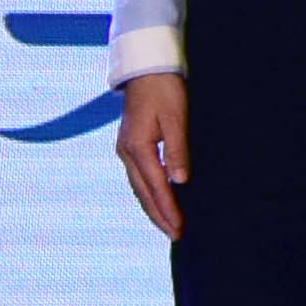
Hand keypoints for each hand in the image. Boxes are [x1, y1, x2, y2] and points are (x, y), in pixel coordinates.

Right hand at [115, 73, 187, 239]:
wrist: (146, 69)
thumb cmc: (164, 90)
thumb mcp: (176, 118)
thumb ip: (177, 150)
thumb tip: (180, 181)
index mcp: (137, 148)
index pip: (155, 187)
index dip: (168, 209)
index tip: (179, 228)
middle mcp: (126, 153)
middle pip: (143, 193)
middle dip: (159, 216)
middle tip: (176, 235)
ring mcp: (125, 150)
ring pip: (139, 187)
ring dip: (153, 207)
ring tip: (168, 225)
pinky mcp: (129, 146)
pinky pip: (138, 177)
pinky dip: (148, 193)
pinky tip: (157, 200)